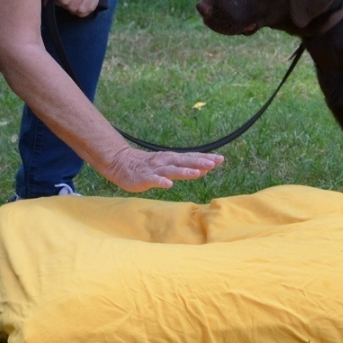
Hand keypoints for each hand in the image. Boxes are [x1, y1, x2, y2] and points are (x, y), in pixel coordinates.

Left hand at [51, 0, 101, 16]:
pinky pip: (92, 8)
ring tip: (72, 0)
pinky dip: (84, 8)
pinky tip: (79, 2)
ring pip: (82, 10)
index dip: (57, 0)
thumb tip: (46, 2)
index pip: (63, 0)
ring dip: (75, 8)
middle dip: (66, 5)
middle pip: (73, 7)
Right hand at [98, 147, 224, 192]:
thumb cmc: (148, 166)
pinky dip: (161, 182)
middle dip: (199, 162)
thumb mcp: (168, 165)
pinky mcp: (144, 177)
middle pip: (184, 161)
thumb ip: (185, 167)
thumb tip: (205, 169)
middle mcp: (166, 161)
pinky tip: (169, 185)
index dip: (206, 158)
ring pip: (172, 170)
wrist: (121, 163)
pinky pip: (154, 180)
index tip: (221, 159)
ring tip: (197, 173)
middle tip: (213, 163)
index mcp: (172, 158)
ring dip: (184, 171)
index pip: (192, 157)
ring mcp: (155, 169)